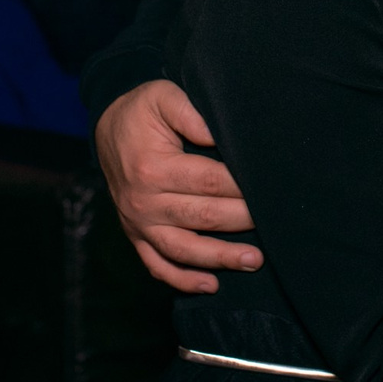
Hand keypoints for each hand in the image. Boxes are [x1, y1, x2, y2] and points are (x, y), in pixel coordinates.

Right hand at [94, 79, 259, 292]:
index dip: (242, 186)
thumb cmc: (142, 110)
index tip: (269, 187)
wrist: (107, 127)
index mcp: (153, 168)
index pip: (209, 181)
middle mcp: (144, 202)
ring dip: (220, 259)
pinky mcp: (135, 235)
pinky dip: (183, 280)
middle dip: (242, 221)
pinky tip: (211, 285)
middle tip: (275, 222)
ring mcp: (138, 223)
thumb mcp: (163, 96)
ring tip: (254, 261)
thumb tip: (219, 135)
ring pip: (184, 249)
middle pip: (202, 217)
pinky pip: (157, 265)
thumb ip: (191, 112)